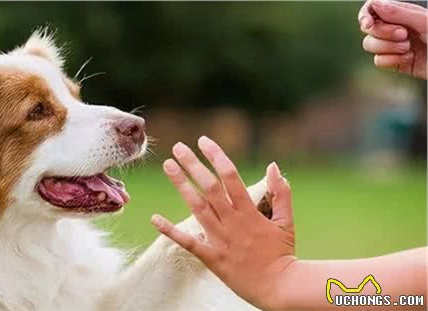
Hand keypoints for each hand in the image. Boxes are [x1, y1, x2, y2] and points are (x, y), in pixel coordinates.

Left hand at [150, 136, 295, 309]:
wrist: (279, 287)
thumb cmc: (283, 254)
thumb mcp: (287, 221)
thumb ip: (281, 192)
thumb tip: (273, 166)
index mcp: (249, 212)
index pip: (230, 176)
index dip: (216, 156)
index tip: (204, 141)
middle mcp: (232, 222)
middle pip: (209, 187)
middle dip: (193, 165)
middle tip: (178, 147)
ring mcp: (220, 239)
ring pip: (197, 208)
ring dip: (181, 185)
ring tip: (167, 166)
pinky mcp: (211, 257)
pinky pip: (188, 242)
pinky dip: (170, 231)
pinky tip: (155, 218)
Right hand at [359, 0, 426, 78]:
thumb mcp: (424, 22)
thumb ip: (399, 13)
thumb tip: (375, 4)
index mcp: (402, 14)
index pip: (372, 9)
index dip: (365, 16)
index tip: (368, 24)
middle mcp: (395, 28)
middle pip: (369, 30)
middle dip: (384, 34)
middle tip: (404, 35)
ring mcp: (393, 46)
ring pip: (370, 46)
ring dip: (388, 48)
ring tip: (408, 48)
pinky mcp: (394, 62)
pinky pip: (379, 61)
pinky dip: (391, 61)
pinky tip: (407, 59)